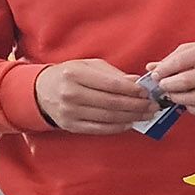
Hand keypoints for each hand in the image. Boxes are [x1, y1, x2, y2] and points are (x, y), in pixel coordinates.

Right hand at [34, 59, 157, 133]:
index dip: (133, 90)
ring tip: (147, 114)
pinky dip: (119, 127)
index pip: (111, 84)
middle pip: (113, 103)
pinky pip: (101, 128)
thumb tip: (137, 81)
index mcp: (75, 74)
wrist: (41, 91)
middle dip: (137, 106)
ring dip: (132, 117)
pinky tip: (131, 122)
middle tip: (153, 106)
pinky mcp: (71, 126)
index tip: (147, 92)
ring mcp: (70, 112)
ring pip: (109, 117)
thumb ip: (113, 74)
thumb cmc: (69, 75)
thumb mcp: (88, 66)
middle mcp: (71, 94)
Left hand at [148, 41, 194, 116]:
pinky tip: (187, 102)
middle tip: (162, 86)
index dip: (164, 70)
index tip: (156, 75)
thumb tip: (151, 68)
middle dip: (168, 85)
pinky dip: (191, 108)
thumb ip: (174, 58)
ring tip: (171, 94)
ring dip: (177, 98)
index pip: (181, 62)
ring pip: (194, 99)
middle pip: (186, 82)